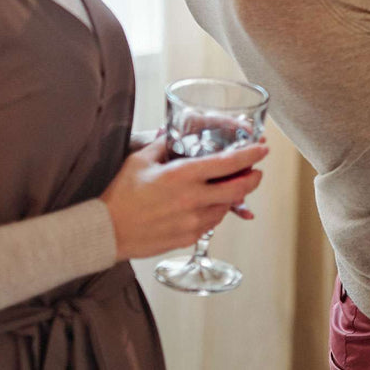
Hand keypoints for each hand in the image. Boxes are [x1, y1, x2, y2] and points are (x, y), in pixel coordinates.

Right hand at [101, 137, 268, 260]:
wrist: (106, 232)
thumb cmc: (121, 194)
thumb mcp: (141, 159)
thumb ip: (165, 144)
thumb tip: (177, 132)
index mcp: (182, 175)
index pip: (228, 163)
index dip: (250, 155)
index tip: (263, 149)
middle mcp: (192, 199)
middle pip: (238, 189)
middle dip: (253, 178)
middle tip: (256, 171)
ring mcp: (192, 222)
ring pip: (227, 207)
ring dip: (234, 196)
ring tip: (231, 186)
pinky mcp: (188, 238)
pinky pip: (212, 223)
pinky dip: (217, 211)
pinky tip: (210, 204)